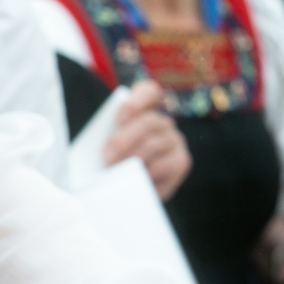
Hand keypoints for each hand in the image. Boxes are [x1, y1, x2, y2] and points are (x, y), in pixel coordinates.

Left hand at [102, 80, 190, 199]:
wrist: (131, 192)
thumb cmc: (116, 163)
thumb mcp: (108, 146)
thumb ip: (108, 139)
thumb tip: (102, 149)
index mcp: (145, 110)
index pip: (149, 91)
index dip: (137, 100)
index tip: (120, 117)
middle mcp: (163, 122)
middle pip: (148, 121)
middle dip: (124, 139)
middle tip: (107, 157)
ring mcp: (175, 140)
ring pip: (153, 144)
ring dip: (131, 158)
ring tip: (115, 171)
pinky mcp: (181, 161)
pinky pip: (162, 165)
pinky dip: (145, 173)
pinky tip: (134, 180)